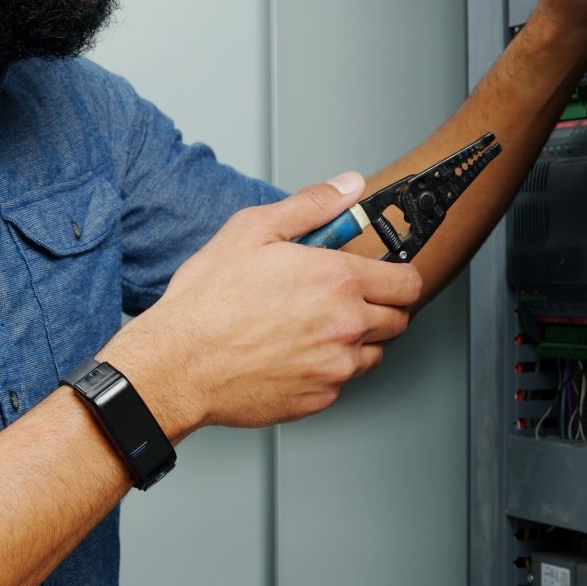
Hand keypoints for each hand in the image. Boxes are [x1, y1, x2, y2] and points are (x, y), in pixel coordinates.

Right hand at [102, 174, 421, 439]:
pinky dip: (327, 366)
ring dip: (357, 338)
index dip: (398, 274)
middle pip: (399, 319)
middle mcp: (345, 326)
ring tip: (314, 323)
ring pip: (374, 352)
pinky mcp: (319, 398)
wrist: (179, 364)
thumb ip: (311, 206)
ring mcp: (334, 367)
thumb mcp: (252, 230)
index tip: (383, 273)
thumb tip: (348, 186)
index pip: (408, 282)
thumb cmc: (208, 301)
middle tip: (342, 296)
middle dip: (380, 305)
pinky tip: (294, 350)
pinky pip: (341, 381)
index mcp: (337, 280)